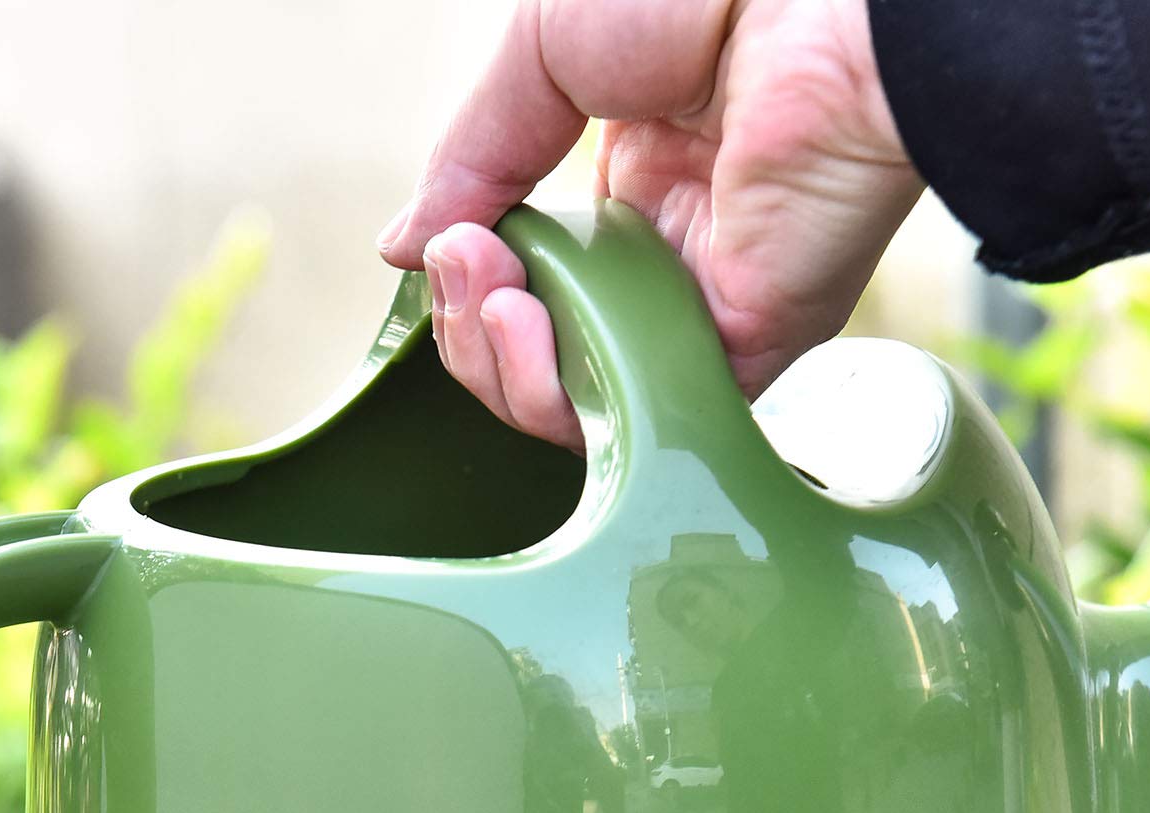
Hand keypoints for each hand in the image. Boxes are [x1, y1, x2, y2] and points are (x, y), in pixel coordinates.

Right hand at [376, 0, 921, 449]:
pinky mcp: (746, 349)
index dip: (468, 283)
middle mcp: (669, 260)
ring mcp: (707, 313)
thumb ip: (473, 162)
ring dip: (504, 369)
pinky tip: (529, 327)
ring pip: (582, 407)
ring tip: (493, 295)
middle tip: (463, 265)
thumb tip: (403, 251)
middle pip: (542, 360)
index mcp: (632, 186)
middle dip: (472, 331)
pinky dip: (564, 397)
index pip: (528, 287)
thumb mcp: (543, 56)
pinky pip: (641, 419)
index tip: (447, 239)